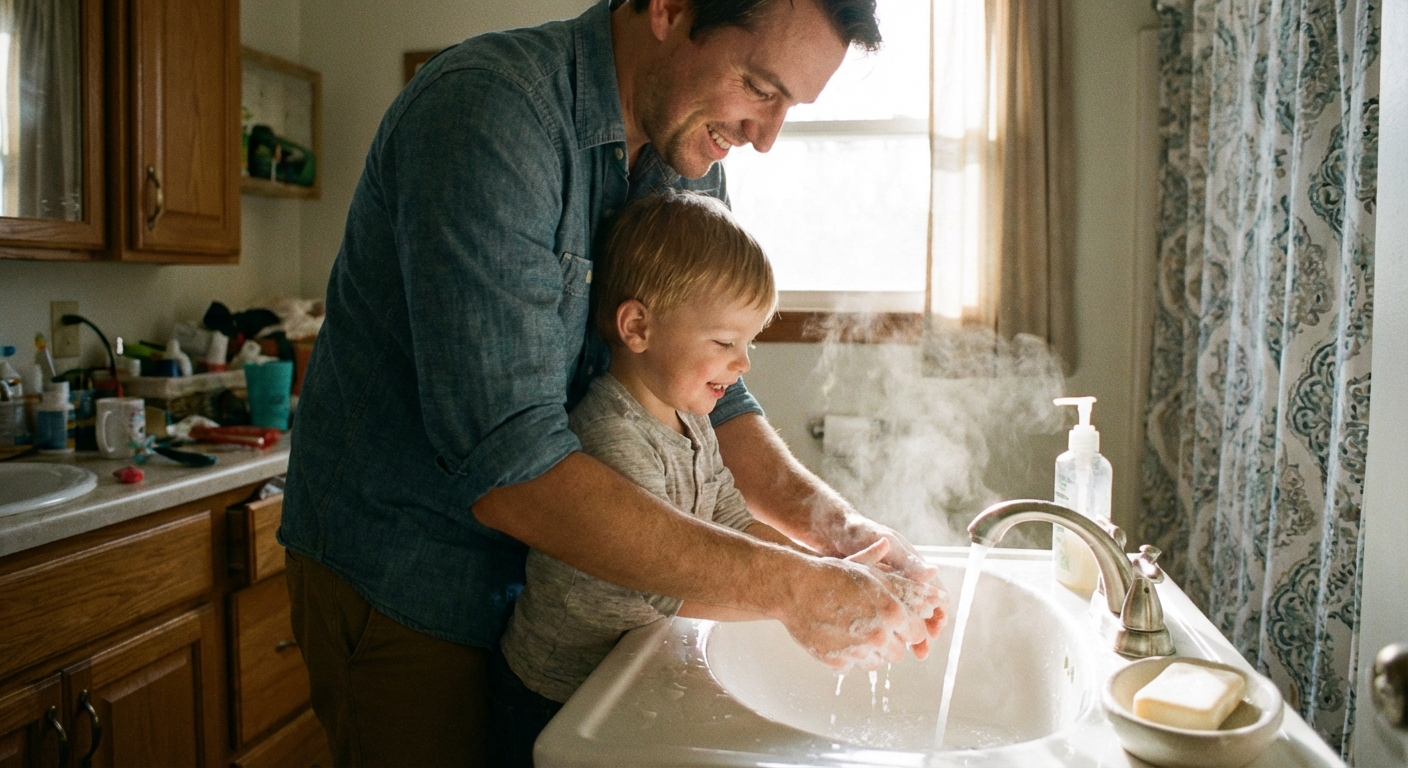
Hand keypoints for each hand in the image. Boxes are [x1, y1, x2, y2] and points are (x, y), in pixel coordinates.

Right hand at [778, 543, 943, 671]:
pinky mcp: (837, 663)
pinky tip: (835, 638)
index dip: (906, 629)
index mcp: (893, 612)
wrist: (795, 587)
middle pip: (897, 653)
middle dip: (887, 643)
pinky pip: (850, 667)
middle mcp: (879, 635)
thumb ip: (899, 576)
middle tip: (870, 628)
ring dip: (868, 653)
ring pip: (875, 664)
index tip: (896, 625)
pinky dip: (844, 657)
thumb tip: (931, 570)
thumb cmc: (832, 574)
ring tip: (852, 633)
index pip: (916, 634)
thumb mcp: (869, 570)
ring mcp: (858, 651)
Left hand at [834, 522, 949, 658]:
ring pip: (904, 618)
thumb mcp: (881, 543)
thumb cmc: (857, 531)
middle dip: (924, 632)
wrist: (827, 530)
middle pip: (923, 610)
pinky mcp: (870, 596)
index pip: (935, 593)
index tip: (934, 631)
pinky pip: (885, 617)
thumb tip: (933, 572)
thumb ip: (904, 559)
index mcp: (911, 566)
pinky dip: (886, 631)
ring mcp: (886, 588)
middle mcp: (902, 579)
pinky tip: (878, 645)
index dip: (938, 613)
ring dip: (907, 635)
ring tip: (903, 654)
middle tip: (921, 652)